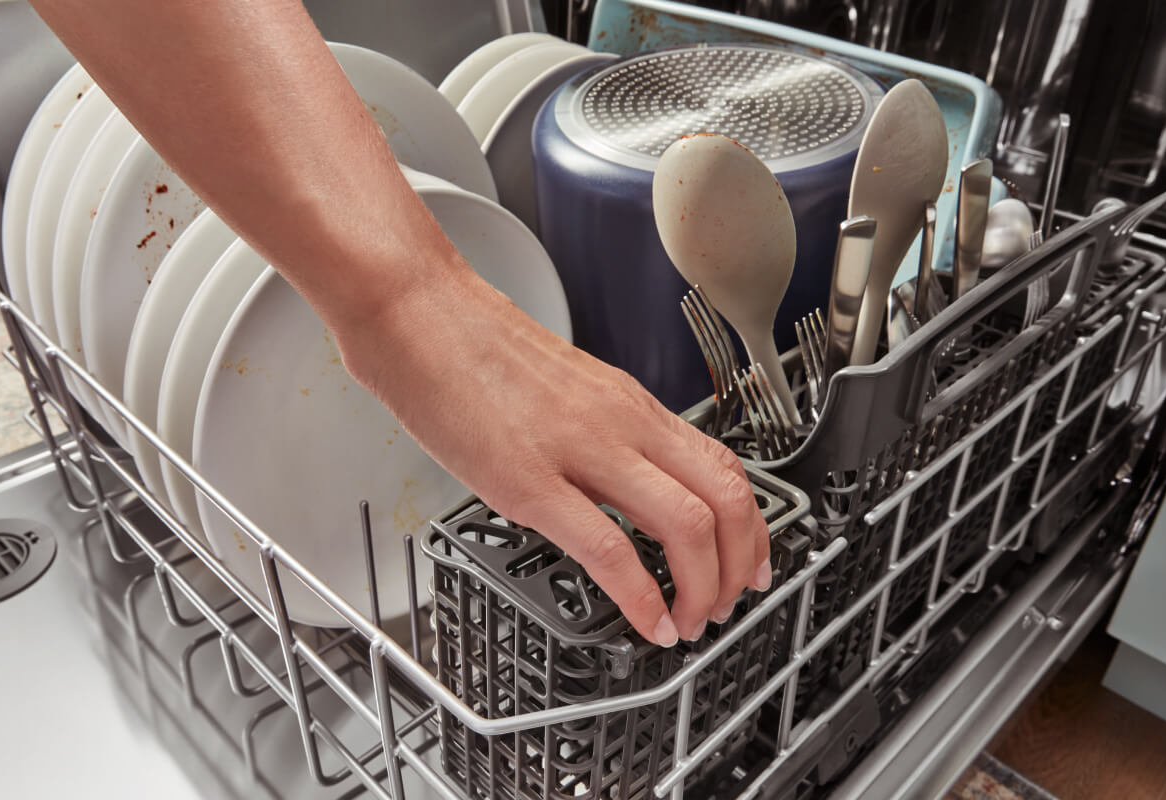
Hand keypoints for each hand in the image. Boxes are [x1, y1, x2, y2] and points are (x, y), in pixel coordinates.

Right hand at [335, 262, 772, 646]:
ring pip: (686, 524)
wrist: (415, 310)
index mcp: (629, 404)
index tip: (746, 564)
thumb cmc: (471, 347)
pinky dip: (640, 597)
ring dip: (702, 588)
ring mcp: (579, 450)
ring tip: (689, 622)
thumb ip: (599, 434)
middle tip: (726, 604)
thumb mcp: (562, 389)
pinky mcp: (529, 480)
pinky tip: (643, 620)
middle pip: (724, 498)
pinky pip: (608, 547)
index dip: (750, 527)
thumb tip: (620, 486)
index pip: (723, 467)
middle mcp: (621, 422)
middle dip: (737, 566)